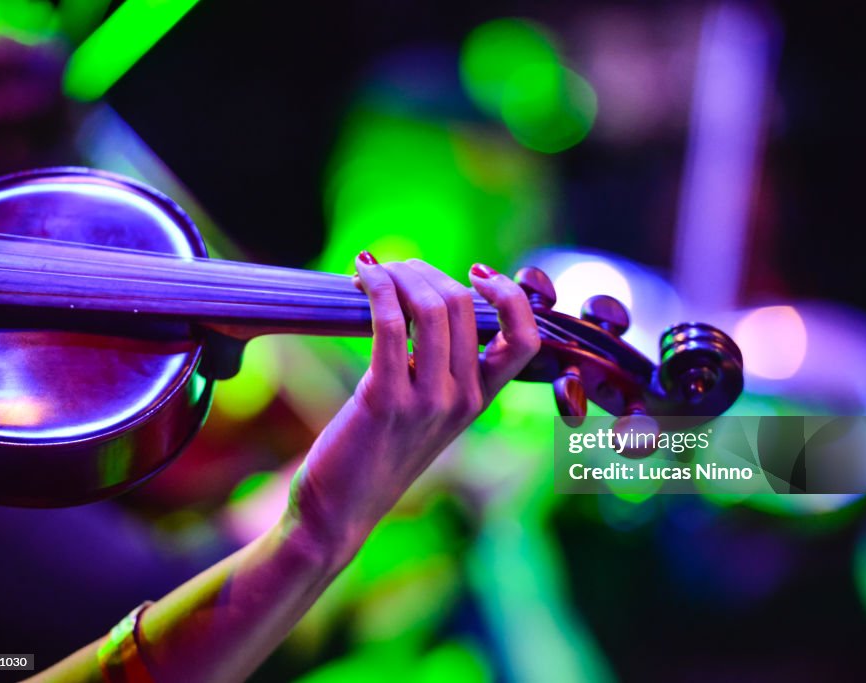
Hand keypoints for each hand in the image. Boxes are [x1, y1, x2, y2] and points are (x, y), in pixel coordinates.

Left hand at [286, 253, 540, 561]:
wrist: (340, 512)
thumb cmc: (375, 451)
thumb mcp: (422, 409)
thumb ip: (437, 364)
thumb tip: (425, 294)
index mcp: (480, 399)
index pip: (525, 338)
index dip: (510, 295)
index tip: (477, 273)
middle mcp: (464, 399)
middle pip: (465, 305)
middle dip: (425, 272)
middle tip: (393, 269)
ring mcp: (429, 402)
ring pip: (432, 308)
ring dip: (399, 274)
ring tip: (372, 271)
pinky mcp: (386, 400)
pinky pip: (392, 324)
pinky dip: (376, 289)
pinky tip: (360, 277)